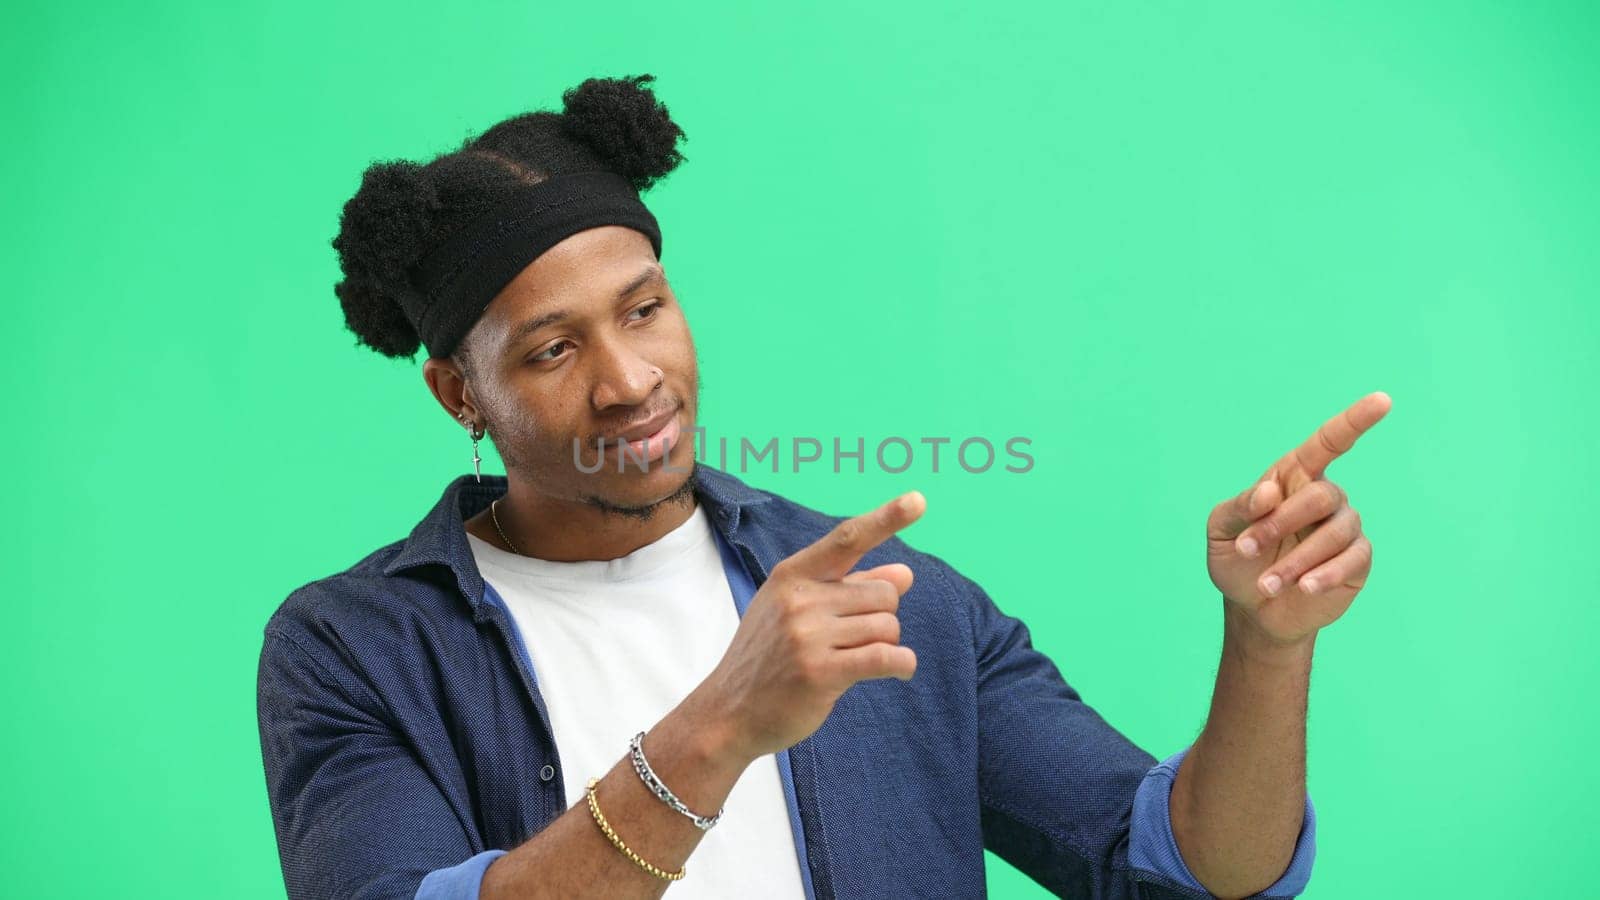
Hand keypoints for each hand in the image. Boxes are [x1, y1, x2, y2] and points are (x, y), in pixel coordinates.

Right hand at [696, 491, 925, 762]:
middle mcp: (800, 599)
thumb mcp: (798, 612)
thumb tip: (905, 574)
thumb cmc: (768, 658)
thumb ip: (850, 589)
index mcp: (792, 576)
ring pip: (887, 626)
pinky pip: (884, 657)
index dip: (886, 518)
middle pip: (884, 594)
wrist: (728, 713)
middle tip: (857, 638)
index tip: (918, 500)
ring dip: (885, 644)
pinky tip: (900, 668)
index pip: (847, 539)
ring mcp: (808, 636)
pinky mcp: (821, 673)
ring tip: (855, 658)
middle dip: (883, 615)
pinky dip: (901, 663)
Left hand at [1206, 392, 1390, 646]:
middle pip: (1320, 496)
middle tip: (1248, 548)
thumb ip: (1240, 507)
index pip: (1329, 442)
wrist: (1252, 607)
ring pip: (1335, 533)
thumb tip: (1270, 491)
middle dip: (1282, 523)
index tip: (1382, 400)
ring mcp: (1345, 528)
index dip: (1355, 421)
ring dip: (1296, 560)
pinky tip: (1304, 588)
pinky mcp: (1356, 561)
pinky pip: (1351, 561)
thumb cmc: (1237, 558)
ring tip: (1266, 584)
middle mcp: (1325, 497)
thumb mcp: (1221, 530)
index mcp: (1293, 477)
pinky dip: (1324, 575)